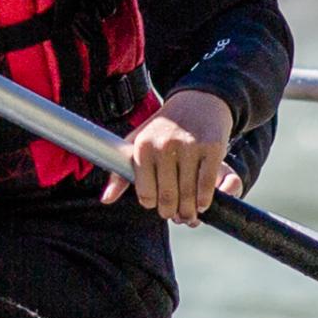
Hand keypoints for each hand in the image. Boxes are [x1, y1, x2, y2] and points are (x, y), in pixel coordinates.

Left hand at [110, 89, 238, 222]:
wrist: (197, 101)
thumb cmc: (162, 128)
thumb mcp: (136, 143)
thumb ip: (119, 172)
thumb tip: (106, 199)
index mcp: (142, 146)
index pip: (145, 192)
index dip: (152, 204)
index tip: (156, 205)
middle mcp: (164, 146)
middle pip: (167, 196)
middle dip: (171, 212)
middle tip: (175, 216)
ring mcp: (189, 146)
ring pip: (188, 193)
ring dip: (188, 211)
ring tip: (188, 214)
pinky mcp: (212, 147)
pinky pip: (206, 183)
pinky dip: (204, 199)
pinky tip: (202, 204)